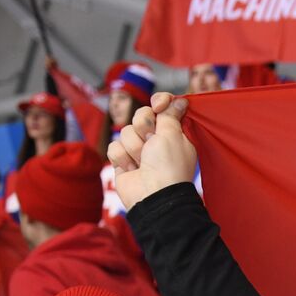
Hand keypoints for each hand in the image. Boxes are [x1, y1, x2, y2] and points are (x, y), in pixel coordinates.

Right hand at [106, 91, 197, 210]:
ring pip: (126, 131)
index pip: (163, 105)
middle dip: (144, 126)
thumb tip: (181, 100)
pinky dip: (122, 157)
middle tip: (151, 141)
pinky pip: (114, 146)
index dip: (159, 102)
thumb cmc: (167, 165)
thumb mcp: (172, 134)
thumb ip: (170, 114)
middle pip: (141, 114)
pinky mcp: (123, 160)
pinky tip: (132, 169)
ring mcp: (139, 150)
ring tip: (143, 162)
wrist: (153, 195)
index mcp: (173, 132)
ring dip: (134, 146)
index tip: (158, 105)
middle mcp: (157, 139)